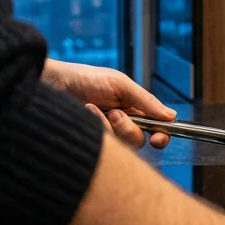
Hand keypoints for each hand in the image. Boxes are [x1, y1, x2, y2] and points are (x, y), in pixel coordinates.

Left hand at [42, 59, 175, 148]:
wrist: (53, 83)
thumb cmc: (86, 79)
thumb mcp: (120, 84)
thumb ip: (145, 100)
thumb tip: (171, 116)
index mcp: (133, 109)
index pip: (155, 128)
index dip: (161, 136)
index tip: (158, 138)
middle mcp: (122, 124)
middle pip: (139, 141)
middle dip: (128, 129)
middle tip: (115, 114)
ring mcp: (105, 135)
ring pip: (121, 146)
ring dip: (109, 127)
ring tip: (94, 108)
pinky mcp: (91, 142)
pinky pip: (103, 146)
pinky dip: (96, 127)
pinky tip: (85, 113)